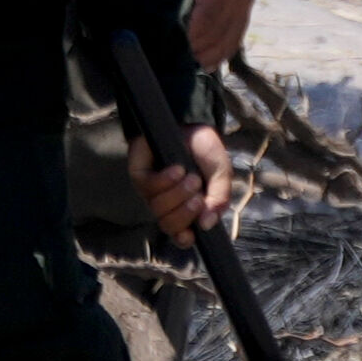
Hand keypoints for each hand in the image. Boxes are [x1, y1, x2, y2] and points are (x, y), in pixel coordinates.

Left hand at [128, 116, 233, 242]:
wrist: (193, 122)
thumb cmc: (205, 150)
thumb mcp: (221, 174)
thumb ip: (219, 199)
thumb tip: (208, 224)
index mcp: (188, 208)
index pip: (180, 235)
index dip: (183, 238)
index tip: (191, 234)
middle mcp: (168, 204)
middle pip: (168, 225)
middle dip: (184, 213)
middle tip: (197, 197)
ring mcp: (152, 191)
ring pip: (158, 209)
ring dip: (177, 195)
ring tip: (191, 177)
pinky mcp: (140, 176)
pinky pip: (149, 188)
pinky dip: (165, 181)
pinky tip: (176, 169)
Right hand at [184, 0, 253, 66]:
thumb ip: (214, 1)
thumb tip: (197, 22)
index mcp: (244, 2)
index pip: (233, 38)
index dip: (218, 55)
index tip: (203, 67)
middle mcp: (241, 4)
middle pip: (224, 41)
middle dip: (207, 57)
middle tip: (188, 68)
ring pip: (213, 35)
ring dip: (197, 49)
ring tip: (181, 59)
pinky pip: (205, 22)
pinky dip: (193, 35)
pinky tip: (181, 42)